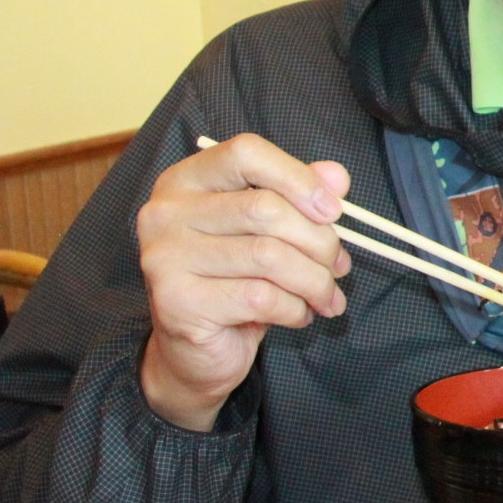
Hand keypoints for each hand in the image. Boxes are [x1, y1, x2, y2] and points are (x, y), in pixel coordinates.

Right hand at [137, 133, 350, 430]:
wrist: (196, 349)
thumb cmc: (236, 279)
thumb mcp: (270, 232)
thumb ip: (300, 195)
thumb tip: (337, 177)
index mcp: (187, 180)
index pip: (245, 153)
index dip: (298, 177)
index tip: (333, 210)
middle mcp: (166, 212)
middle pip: (265, 208)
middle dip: (319, 241)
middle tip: (338, 266)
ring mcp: (164, 257)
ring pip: (268, 256)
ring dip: (314, 281)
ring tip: (326, 296)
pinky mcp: (176, 302)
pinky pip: (260, 297)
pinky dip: (295, 308)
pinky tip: (299, 314)